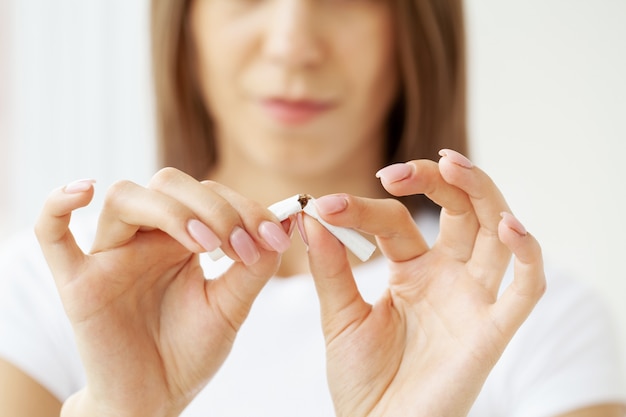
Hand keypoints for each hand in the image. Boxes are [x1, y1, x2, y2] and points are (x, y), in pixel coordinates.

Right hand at [34, 168, 291, 416]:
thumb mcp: (231, 306)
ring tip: (204, 246)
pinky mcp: (78, 284)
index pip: (208, 193)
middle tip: (238, 244)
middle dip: (213, 206)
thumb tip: (282, 224)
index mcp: (181, 237)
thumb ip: (254, 267)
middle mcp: (145, 237)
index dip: (243, 206)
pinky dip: (56, 206)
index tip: (274, 237)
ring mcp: (110, 256)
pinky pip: (51, 234)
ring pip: (126, 198)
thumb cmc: (189, 351)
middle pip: (168, 184)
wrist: (155, 398)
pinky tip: (84, 191)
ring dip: (171, 211)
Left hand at [304, 150, 544, 416]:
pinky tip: (508, 227)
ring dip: (483, 195)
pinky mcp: (492, 331)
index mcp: (413, 272)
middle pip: (460, 211)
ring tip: (454, 166)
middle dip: (438, 180)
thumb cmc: (362, 380)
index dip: (363, 209)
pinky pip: (525, 290)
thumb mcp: (340, 317)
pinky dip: (528, 256)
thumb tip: (312, 216)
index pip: (397, 221)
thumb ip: (330, 270)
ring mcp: (472, 300)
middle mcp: (448, 278)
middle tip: (399, 170)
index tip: (324, 206)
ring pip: (495, 234)